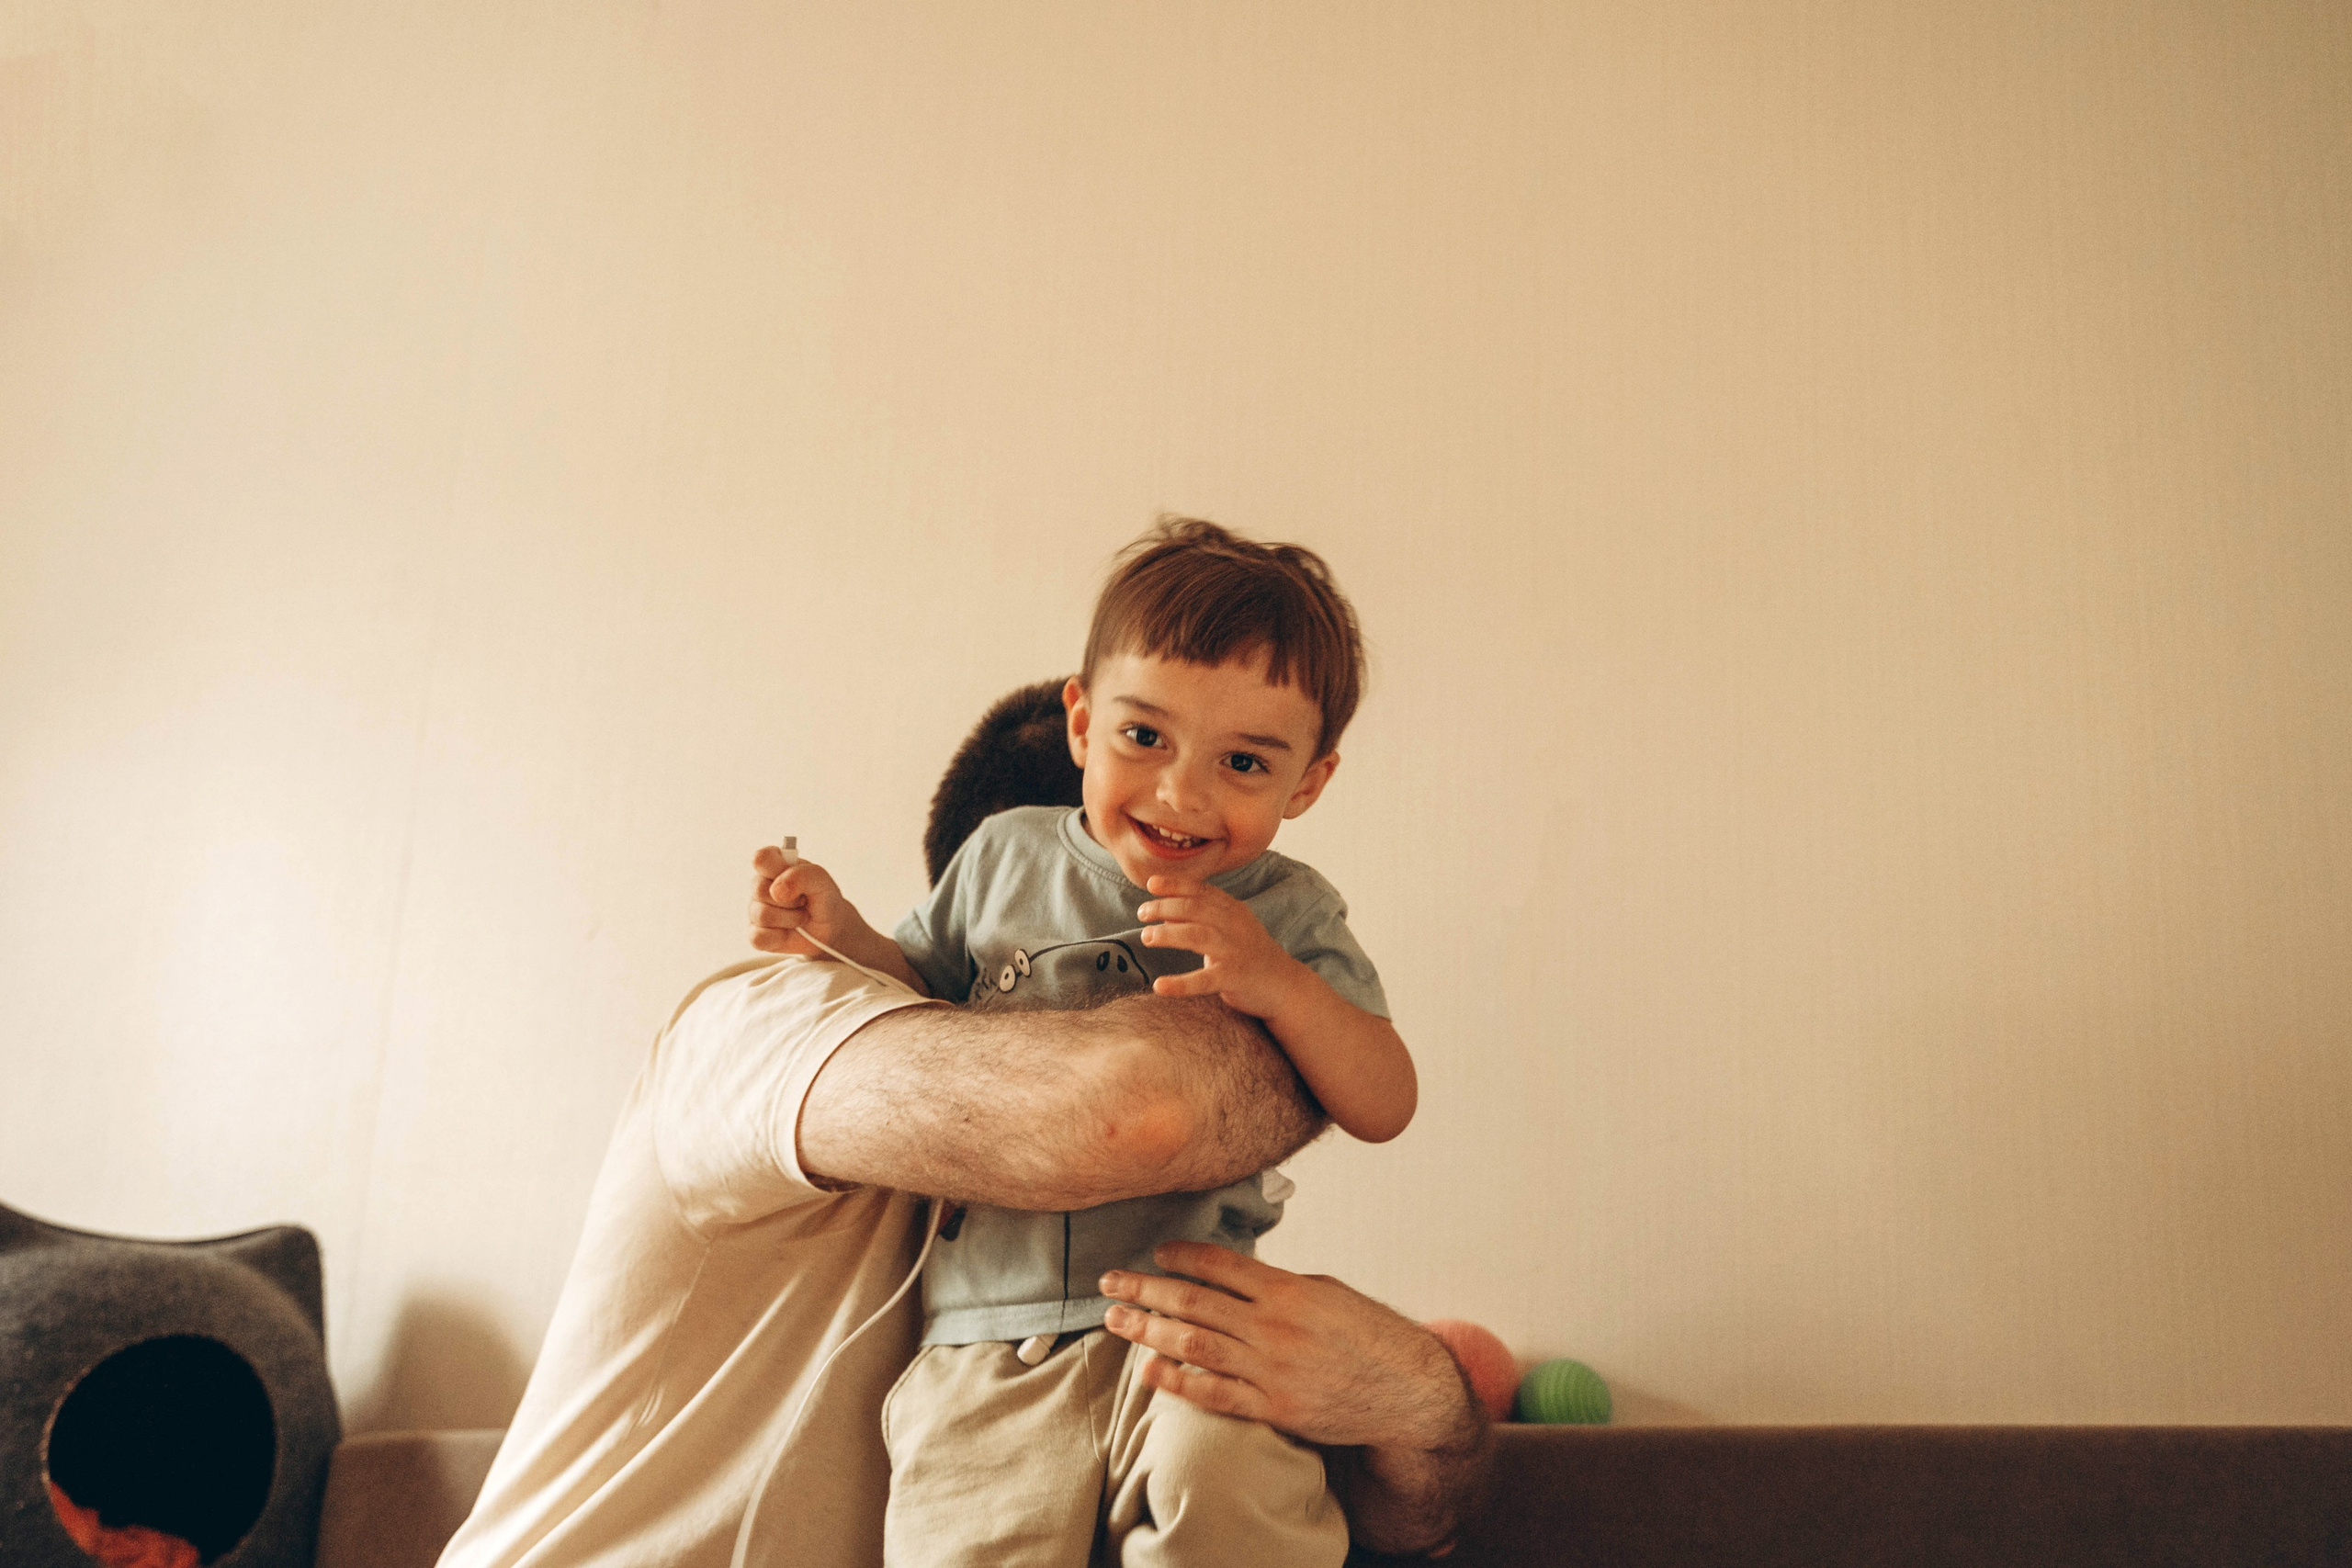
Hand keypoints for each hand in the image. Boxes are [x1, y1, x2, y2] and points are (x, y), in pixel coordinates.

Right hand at [748, 845, 862, 956]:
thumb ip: (801, 875)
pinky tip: (788, 932)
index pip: (761, 858)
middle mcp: (760, 886)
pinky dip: (779, 937)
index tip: (791, 876)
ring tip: (800, 917)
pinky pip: (758, 937)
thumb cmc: (822, 898)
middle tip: (804, 900)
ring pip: (762, 915)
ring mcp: (755, 910)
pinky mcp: (756, 934)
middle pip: (759, 889)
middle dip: (790, 899)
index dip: (775, 868)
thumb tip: (776, 891)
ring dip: (790, 919)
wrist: (830, 927)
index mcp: (774, 865)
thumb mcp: (821, 880)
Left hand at [1099, 1242, 1488, 1553]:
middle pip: (1193, 1303)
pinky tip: (1148, 1370)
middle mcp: (1274, 1328)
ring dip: (1148, 1331)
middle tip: (1110, 1283)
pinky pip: (1214, 1394)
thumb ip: (1279, 1286)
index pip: (1220, 1265)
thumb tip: (1235, 1278)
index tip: (1155, 1252)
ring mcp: (1271, 1370)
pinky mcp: (1273, 1409)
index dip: (1181, 1256)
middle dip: (1145, 1290)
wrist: (1407, 1391)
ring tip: (1116, 1320)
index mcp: (1288, 1290)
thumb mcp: (1328, 1293)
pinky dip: (1176, 1382)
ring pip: (1193, 1346)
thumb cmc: (1369, 1335)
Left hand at [1137, 875, 1309, 1019]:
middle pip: (1194, 908)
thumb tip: (1166, 908)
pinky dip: (1180, 983)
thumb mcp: (1232, 926)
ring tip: (1146, 937)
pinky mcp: (1234, 977)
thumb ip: (1205, 915)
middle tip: (1142, 913)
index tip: (1151, 884)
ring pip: (1196, 935)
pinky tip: (1159, 985)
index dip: (1175, 885)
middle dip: (1164, 907)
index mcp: (1232, 910)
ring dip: (1168, 934)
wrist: (1284, 984)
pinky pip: (1203, 980)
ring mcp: (1234, 951)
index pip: (1201, 890)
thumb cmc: (1249, 953)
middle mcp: (1233, 925)